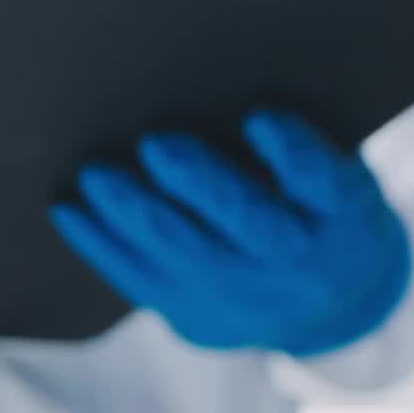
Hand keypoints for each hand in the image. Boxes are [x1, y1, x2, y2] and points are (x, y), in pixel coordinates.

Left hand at [49, 110, 409, 355]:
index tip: (260, 117)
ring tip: (99, 175)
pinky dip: (104, 246)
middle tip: (159, 143)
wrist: (327, 308)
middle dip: (204, 187)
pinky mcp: (199, 321)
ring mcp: (248, 299)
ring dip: (138, 215)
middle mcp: (301, 265)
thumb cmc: (317, 212)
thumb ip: (293, 144)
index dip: (293, 154)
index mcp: (342, 215)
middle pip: (253, 227)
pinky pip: (145, 284)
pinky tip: (71, 209)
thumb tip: (209, 90)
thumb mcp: (334, 175)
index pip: (323, 183)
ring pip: (189, 258)